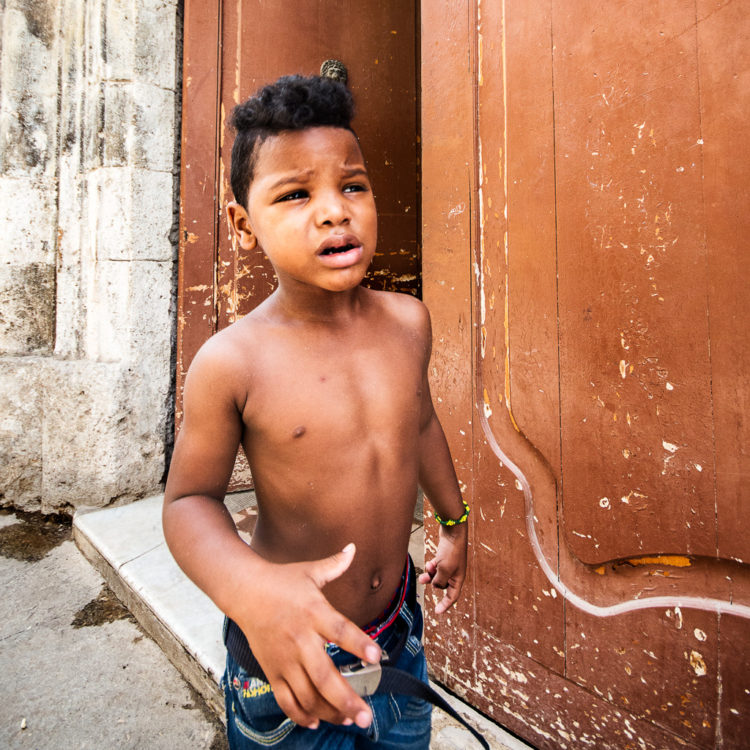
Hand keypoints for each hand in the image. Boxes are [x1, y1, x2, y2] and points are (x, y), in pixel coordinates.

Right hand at [233, 543, 380, 729]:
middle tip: (366, 716)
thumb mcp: (309, 571)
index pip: (340, 629)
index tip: (377, 656)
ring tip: (350, 720)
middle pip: (324, 675)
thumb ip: (335, 565)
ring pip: (307, 694)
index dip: (359, 643)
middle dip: (346, 698)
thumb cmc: (281, 581)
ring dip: (329, 711)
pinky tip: (316, 721)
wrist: (245, 591)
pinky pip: (286, 699)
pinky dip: (300, 714)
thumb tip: (353, 548)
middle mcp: (300, 638)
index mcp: (313, 611)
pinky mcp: (272, 670)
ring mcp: (284, 658)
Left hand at [418, 525, 466, 613]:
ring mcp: (448, 566)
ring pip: (436, 576)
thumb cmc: (452, 551)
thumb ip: (439, 581)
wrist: (453, 532)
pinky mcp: (443, 558)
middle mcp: (454, 574)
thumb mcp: (444, 570)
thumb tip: (435, 586)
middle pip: (442, 585)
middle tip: (423, 579)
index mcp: (458, 579)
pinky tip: (430, 562)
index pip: (452, 597)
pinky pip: (435, 567)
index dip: (445, 605)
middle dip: (432, 583)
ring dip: (430, 574)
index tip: (437, 612)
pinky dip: (431, 567)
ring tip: (425, 570)